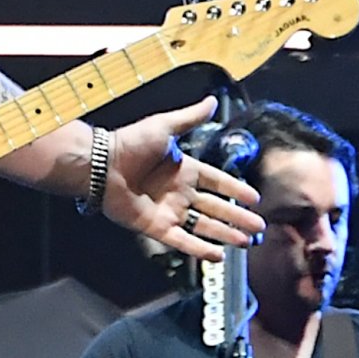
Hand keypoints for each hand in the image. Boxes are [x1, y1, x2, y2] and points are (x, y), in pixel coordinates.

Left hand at [101, 98, 264, 263]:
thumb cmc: (129, 143)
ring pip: (204, 226)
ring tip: (246, 242)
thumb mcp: (164, 126)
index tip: (255, 198)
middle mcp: (179, 192)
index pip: (218, 182)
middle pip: (216, 207)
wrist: (101, 165)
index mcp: (184, 169)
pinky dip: (200, 249)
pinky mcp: (156, 227)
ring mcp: (168, 210)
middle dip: (238, 217)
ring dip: (226, 234)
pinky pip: (182, 240)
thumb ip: (190, 117)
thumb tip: (212, 101)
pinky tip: (218, 255)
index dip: (236, 190)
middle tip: (258, 226)